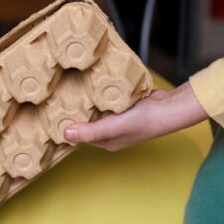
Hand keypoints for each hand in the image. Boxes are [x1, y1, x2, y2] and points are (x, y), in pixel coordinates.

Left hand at [64, 82, 208, 150]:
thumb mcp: (115, 126)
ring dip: (86, 100)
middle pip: (86, 121)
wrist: (172, 107)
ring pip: (96, 109)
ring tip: (68, 86)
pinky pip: (107, 99)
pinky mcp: (124, 105)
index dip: (66, 124)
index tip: (50, 112)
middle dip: (74, 110)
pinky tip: (89, 82)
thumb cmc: (145, 120)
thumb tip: (65, 134)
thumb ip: (91, 131)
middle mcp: (110, 132)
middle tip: (57, 94)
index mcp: (106, 141)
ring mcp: (118, 118)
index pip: (79, 135)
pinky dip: (99, 92)